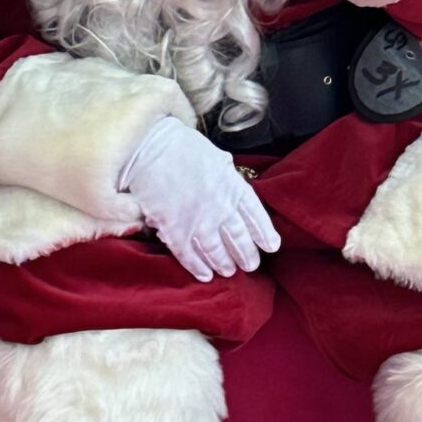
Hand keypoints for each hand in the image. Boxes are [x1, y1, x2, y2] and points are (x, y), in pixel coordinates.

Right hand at [120, 115, 279, 282]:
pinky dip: (198, 267)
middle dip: (246, 254)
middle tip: (251, 266)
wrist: (150, 148)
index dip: (264, 232)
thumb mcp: (215, 156)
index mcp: (233, 186)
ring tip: (228, 271)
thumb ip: (226, 175)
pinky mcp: (176, 231)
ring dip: (224, 264)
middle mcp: (221, 207)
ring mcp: (199, 222)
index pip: (255, 214)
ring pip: (217, 251)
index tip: (271, 246)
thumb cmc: (180, 146)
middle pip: (239, 238)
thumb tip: (231, 181)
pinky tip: (204, 275)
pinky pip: (190, 256)